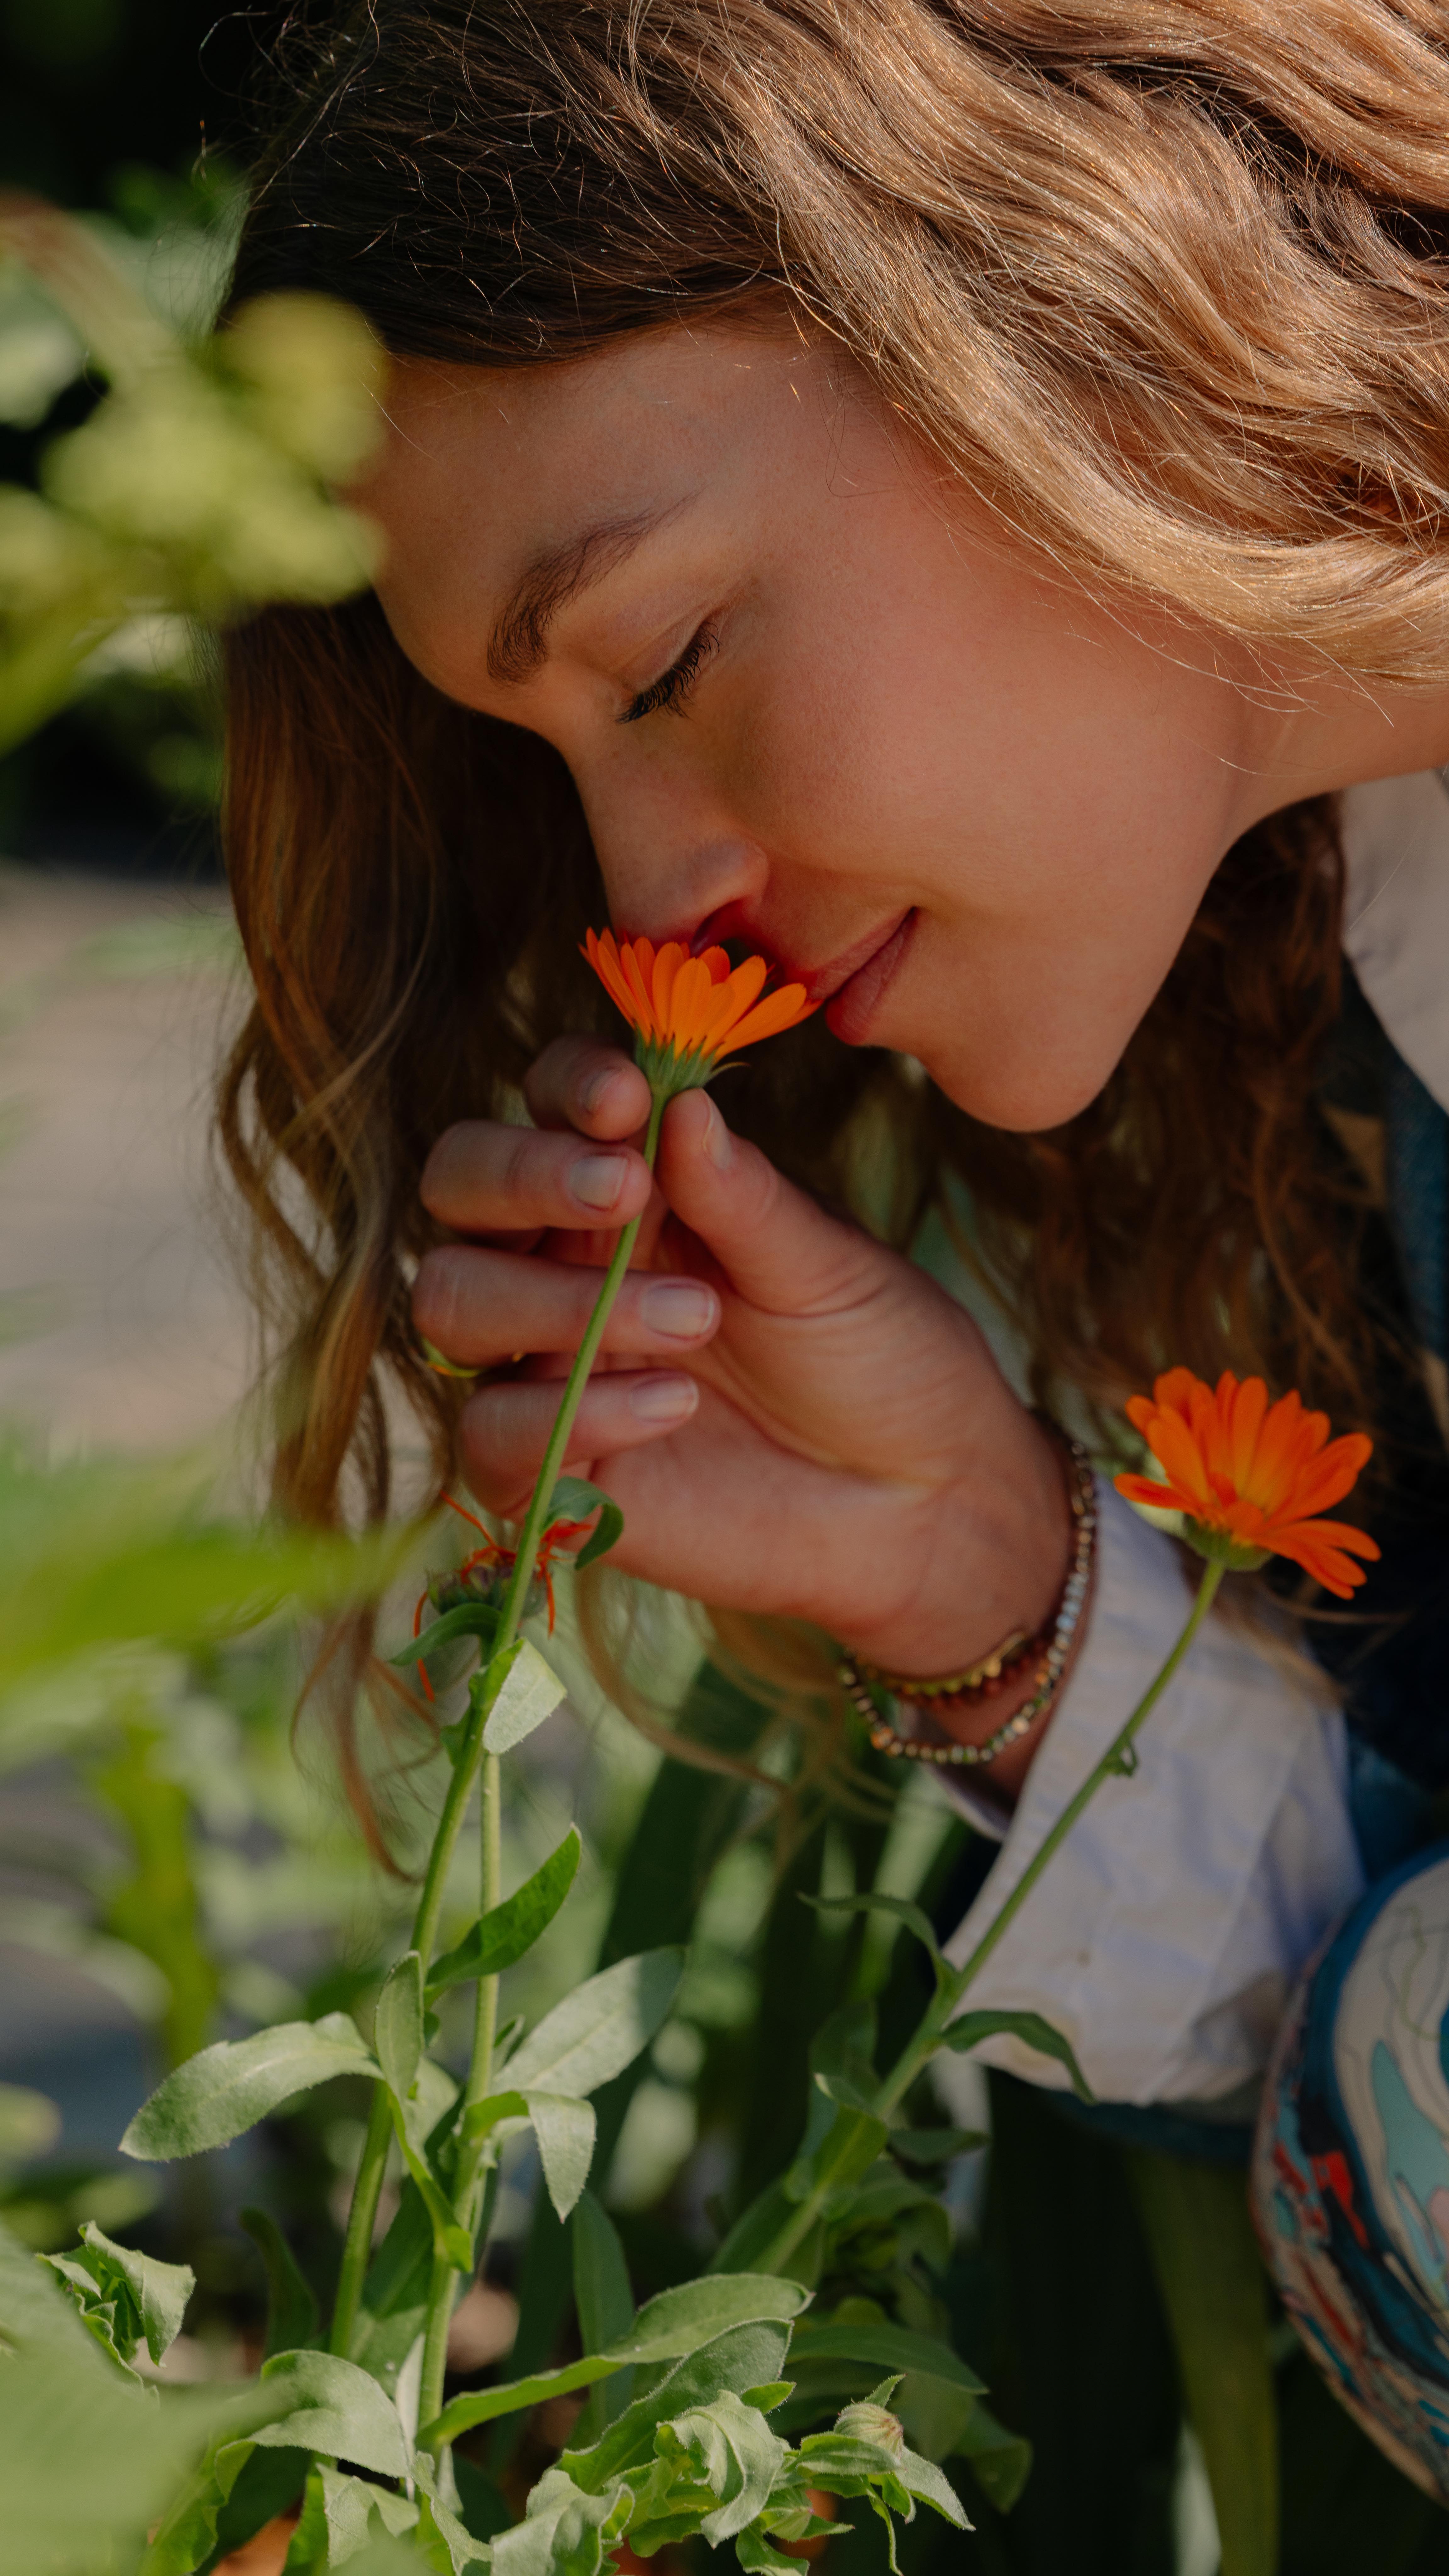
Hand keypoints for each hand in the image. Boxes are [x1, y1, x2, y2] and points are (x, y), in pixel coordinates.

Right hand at [413, 1037, 1070, 1677]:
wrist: (922, 1502)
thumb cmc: (881, 1361)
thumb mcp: (828, 1265)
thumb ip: (743, 1192)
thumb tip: (680, 1100)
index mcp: (632, 1192)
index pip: (544, 1103)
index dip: (565, 1085)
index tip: (627, 1096)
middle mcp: (567, 1263)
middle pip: (457, 1184)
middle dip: (520, 1173)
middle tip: (625, 1189)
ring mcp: (547, 1364)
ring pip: (452, 1299)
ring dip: (558, 1299)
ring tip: (695, 1321)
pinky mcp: (552, 1469)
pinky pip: (494, 1430)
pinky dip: (579, 1411)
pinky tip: (678, 1404)